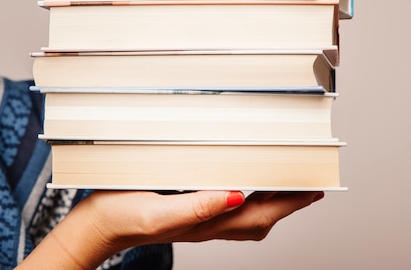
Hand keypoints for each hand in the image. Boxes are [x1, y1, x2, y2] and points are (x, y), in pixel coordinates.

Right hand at [18, 190, 322, 268]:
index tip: (314, 188)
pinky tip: (246, 183)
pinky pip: (230, 206)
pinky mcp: (189, 210)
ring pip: (249, 215)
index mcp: (207, 223)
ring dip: (273, 200)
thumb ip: (197, 208)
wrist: (96, 227)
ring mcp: (200, 218)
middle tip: (310, 184)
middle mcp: (209, 223)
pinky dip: (249, 196)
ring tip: (288, 183)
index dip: (291, 203)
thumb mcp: (158, 212)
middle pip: (262, 217)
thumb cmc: (121, 219)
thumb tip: (236, 196)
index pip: (261, 215)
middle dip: (290, 202)